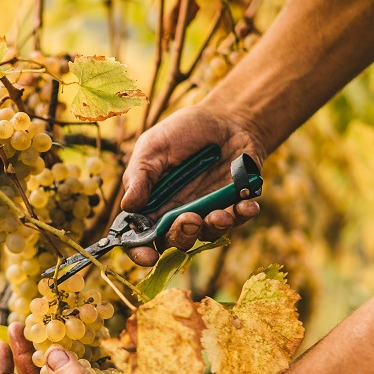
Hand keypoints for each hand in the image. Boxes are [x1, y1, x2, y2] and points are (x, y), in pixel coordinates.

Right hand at [122, 105, 264, 264]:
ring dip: (214, 228)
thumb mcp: (153, 147)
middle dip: (182, 237)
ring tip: (221, 213)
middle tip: (190, 219)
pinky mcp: (233, 204)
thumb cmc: (183, 131)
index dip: (140, 250)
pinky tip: (246, 204)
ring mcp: (206, 210)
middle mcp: (177, 213)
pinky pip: (237, 218)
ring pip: (207, 235)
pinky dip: (242, 214)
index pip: (139, 235)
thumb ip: (140, 176)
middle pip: (174, 241)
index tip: (148, 256)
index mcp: (152, 202)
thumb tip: (127, 206)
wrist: (227, 118)